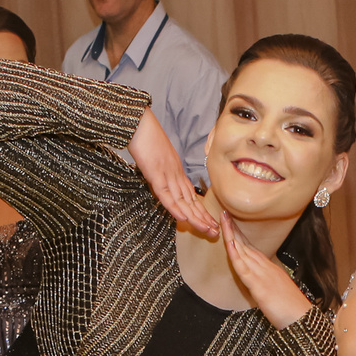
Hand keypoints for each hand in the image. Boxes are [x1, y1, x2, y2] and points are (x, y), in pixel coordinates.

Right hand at [128, 111, 219, 236]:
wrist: (139, 123)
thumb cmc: (146, 137)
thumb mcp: (157, 158)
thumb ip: (162, 171)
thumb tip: (163, 181)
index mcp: (176, 172)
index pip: (191, 196)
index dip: (200, 211)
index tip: (210, 223)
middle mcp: (175, 175)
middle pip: (191, 201)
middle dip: (203, 218)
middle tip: (216, 232)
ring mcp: (166, 174)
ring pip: (182, 200)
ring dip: (194, 217)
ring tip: (206, 230)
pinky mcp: (155, 174)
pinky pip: (165, 193)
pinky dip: (174, 206)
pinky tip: (182, 217)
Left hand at [222, 213, 312, 329]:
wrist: (302, 319)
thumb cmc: (292, 310)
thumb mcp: (280, 293)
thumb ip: (270, 286)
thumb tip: (264, 287)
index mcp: (271, 269)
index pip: (252, 249)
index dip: (241, 236)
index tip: (232, 223)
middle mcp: (266, 267)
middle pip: (246, 245)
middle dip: (234, 229)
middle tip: (224, 212)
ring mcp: (262, 275)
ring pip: (243, 251)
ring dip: (232, 235)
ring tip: (223, 219)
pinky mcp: (258, 286)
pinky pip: (243, 268)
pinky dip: (235, 254)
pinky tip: (229, 243)